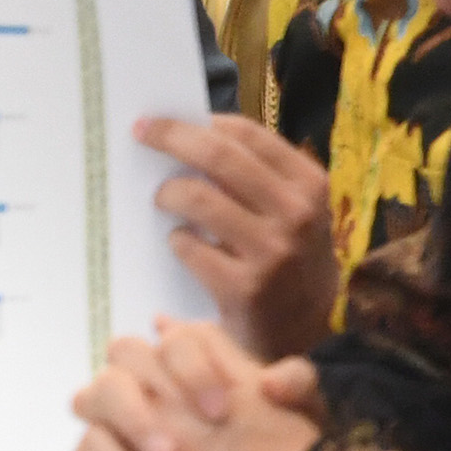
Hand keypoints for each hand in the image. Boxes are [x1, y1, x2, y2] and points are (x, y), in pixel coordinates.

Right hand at [69, 318, 319, 450]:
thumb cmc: (288, 445)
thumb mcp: (307, 409)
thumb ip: (298, 382)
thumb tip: (271, 382)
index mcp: (181, 368)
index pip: (164, 347)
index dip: (186, 372)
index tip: (219, 410)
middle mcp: (144, 402)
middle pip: (106, 386)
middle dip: (132, 417)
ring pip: (88, 446)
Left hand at [137, 114, 339, 360]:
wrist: (306, 331)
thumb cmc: (288, 257)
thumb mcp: (291, 211)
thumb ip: (255, 177)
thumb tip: (189, 134)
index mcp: (310, 184)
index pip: (247, 134)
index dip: (198, 122)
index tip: (163, 119)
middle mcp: (296, 213)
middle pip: (218, 156)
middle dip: (171, 138)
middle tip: (140, 132)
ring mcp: (273, 252)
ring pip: (198, 198)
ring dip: (168, 193)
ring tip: (162, 199)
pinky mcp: (245, 288)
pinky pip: (188, 246)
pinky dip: (177, 240)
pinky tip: (181, 244)